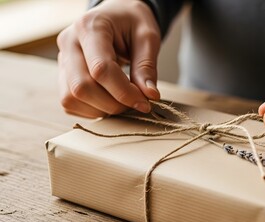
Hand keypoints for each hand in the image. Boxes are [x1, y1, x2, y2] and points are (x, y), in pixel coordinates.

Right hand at [57, 0, 160, 117]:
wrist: (118, 16)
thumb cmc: (132, 22)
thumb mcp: (148, 37)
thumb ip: (147, 67)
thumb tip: (149, 96)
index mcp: (90, 27)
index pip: (100, 69)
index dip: (124, 92)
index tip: (145, 103)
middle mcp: (69, 42)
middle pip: (81, 87)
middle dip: (113, 104)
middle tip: (136, 103)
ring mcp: (62, 59)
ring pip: (71, 98)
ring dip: (102, 109)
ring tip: (124, 102)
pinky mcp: (62, 74)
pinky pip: (70, 103)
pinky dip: (92, 110)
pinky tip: (111, 101)